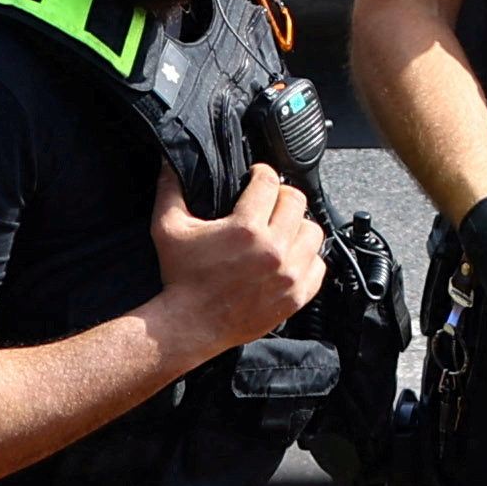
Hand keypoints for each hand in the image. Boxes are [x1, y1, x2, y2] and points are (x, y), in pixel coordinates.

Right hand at [151, 164, 322, 356]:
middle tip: (268, 202)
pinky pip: (319, 266)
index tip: (256, 177)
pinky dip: (307, 257)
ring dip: (298, 225)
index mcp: (246, 229)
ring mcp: (288, 275)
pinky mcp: (296, 297)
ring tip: (281, 229)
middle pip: (296, 202)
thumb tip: (169, 160)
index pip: (270, 182)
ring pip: (313, 232)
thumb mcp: (168, 227)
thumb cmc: (181, 279)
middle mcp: (273, 250)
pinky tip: (289, 256)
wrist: (190, 325)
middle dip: (281, 196)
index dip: (261, 173)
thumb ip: (170, 188)